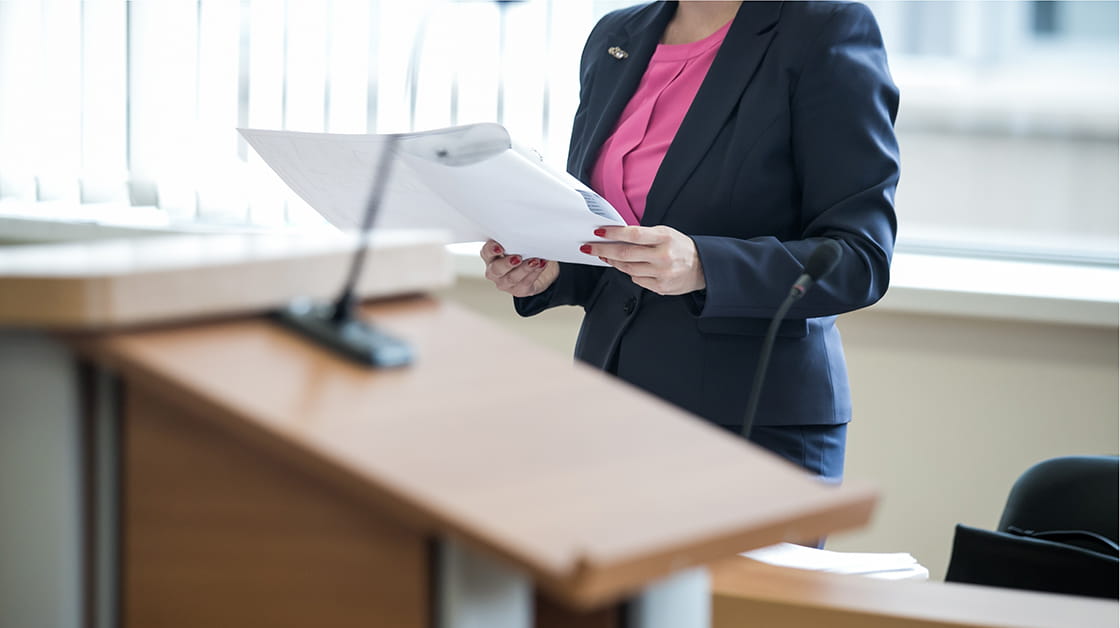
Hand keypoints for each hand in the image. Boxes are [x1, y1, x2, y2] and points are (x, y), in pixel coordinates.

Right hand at [480, 239, 558, 297]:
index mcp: (491, 257)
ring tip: (535, 261)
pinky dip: (534, 273)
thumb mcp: (518, 243)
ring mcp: (505, 283)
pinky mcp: (519, 290)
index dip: (491, 250)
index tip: (500, 247)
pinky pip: (525, 284)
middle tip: (518, 257)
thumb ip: (516, 239)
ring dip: (525, 268)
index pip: (486, 252)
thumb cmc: (525, 253)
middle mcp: (494, 272)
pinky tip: (541, 265)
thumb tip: (525, 229)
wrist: (540, 269)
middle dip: (507, 263)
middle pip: (496, 269)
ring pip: (512, 278)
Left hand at [581, 225, 704, 294]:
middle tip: (589, 247)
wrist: (703, 267)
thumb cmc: (680, 247)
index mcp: (665, 238)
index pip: (634, 234)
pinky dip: (630, 273)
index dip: (613, 233)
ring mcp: (662, 274)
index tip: (598, 232)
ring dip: (613, 262)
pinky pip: (637, 280)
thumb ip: (644, 235)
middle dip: (603, 250)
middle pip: (625, 254)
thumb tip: (616, 236)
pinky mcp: (661, 287)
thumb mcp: (665, 234)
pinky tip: (629, 267)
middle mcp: (663, 256)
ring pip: (627, 269)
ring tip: (606, 256)